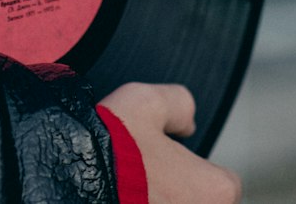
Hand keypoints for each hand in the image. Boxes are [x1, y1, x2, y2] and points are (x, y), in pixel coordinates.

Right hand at [99, 83, 240, 203]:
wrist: (71, 179)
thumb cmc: (113, 145)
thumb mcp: (147, 101)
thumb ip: (179, 104)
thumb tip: (187, 121)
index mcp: (214, 190)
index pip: (225, 182)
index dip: (197, 167)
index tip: (172, 162)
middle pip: (202, 203)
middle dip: (181, 194)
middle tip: (150, 180)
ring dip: (162, 203)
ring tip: (132, 193)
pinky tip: (120, 200)